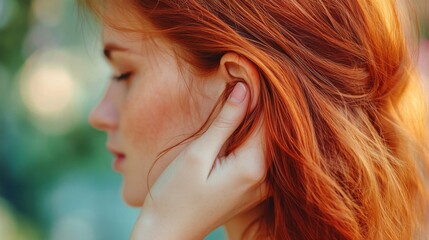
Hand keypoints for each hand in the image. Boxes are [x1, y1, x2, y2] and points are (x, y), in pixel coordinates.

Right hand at [130, 82, 266, 239]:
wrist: (168, 232)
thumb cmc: (175, 195)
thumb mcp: (198, 154)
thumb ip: (225, 122)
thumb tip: (245, 88)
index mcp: (253, 167)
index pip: (267, 117)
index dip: (259, 89)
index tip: (247, 66)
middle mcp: (265, 177)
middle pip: (270, 128)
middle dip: (258, 100)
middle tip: (243, 73)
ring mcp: (260, 185)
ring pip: (265, 139)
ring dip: (254, 115)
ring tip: (240, 89)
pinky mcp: (251, 186)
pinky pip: (258, 152)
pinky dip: (250, 132)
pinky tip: (237, 117)